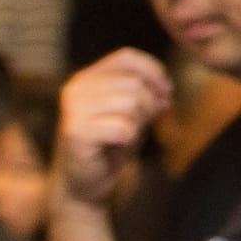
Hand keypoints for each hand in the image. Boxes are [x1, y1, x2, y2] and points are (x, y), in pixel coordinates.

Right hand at [56, 50, 171, 208]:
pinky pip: (124, 128)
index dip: (153, 71)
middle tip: (143, 124)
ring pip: (130, 103)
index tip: (167, 93)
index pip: (126, 57)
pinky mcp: (76, 133)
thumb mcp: (129, 111)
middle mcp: (75, 89)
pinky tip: (116, 146)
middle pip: (133, 83)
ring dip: (139, 123)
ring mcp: (73, 110)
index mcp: (86, 78)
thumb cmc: (108, 145)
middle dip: (150, 105)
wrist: (84, 182)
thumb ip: (143, 92)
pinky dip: (129, 139)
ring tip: (126, 136)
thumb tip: (166, 88)